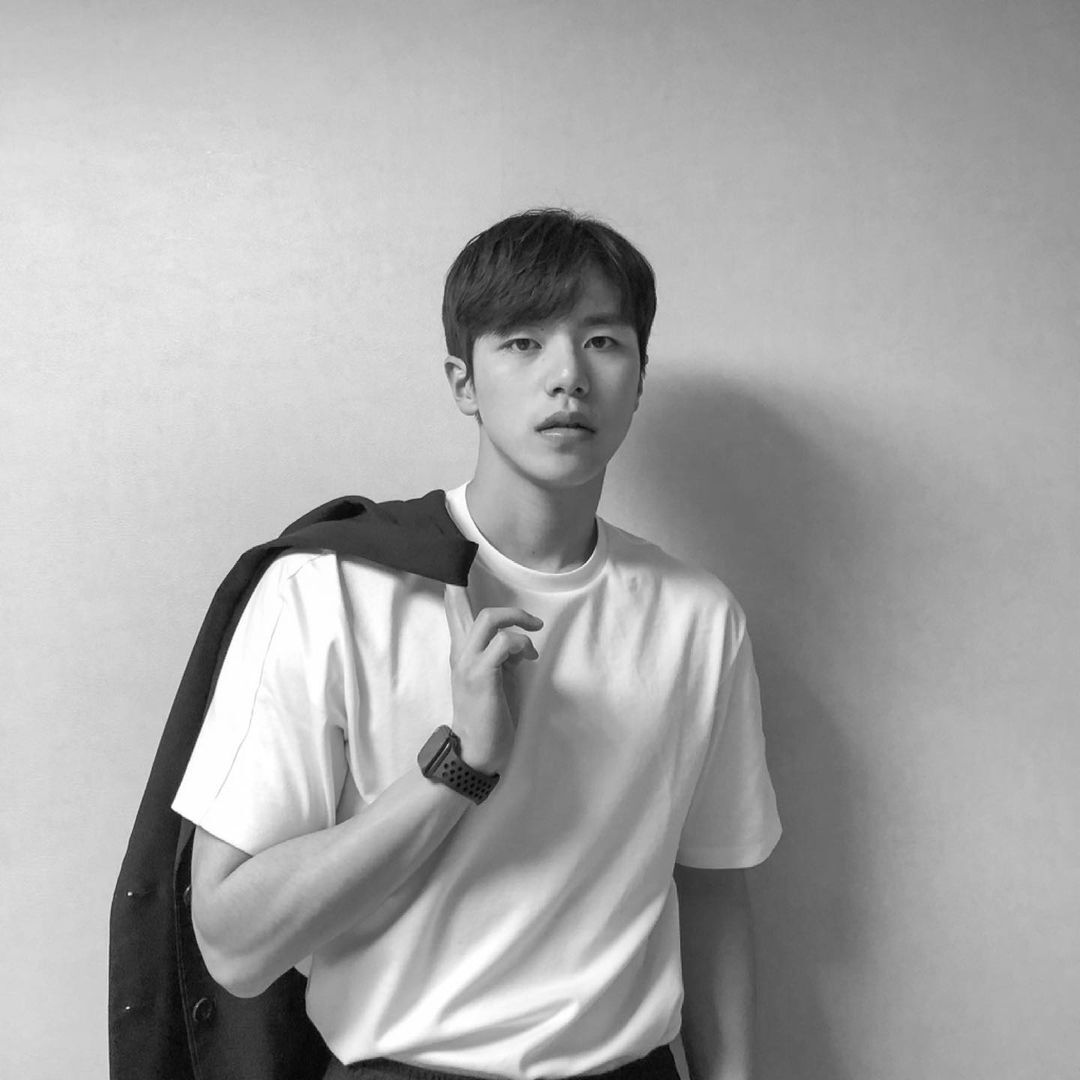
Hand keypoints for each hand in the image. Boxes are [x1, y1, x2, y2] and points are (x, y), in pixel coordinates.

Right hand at [443, 584, 541, 774]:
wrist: (475, 752)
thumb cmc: (489, 717)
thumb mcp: (497, 679)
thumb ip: (502, 657)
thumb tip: (519, 642)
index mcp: (462, 653)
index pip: (454, 612)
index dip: (457, 588)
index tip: (460, 567)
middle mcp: (460, 654)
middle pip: (463, 605)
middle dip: (491, 597)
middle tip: (527, 614)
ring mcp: (469, 664)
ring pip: (489, 618)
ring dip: (517, 620)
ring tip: (534, 631)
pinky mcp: (482, 676)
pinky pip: (505, 643)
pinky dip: (522, 643)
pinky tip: (529, 657)